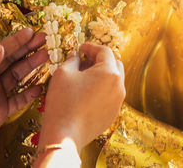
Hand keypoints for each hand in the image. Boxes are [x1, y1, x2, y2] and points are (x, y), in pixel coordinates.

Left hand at [0, 28, 47, 166]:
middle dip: (28, 49)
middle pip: (12, 61)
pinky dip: (30, 93)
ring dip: (32, 67)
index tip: (30, 32)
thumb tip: (0, 49)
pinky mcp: (1, 111)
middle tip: (44, 40)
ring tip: (46, 57)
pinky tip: (40, 87)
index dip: (15, 41)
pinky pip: (19, 99)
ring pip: (17, 77)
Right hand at [35, 43, 124, 166]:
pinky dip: (102, 89)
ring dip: (102, 74)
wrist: (65, 135)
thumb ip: (73, 59)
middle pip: (114, 64)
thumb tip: (77, 56)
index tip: (81, 48)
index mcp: (110, 72)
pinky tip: (86, 93)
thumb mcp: (63, 73)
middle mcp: (119, 85)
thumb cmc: (63, 102)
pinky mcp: (113, 113)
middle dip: (100, 59)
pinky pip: (111, 95)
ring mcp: (118, 101)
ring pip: (114, 80)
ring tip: (83, 77)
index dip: (91, 47)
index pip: (105, 51)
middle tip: (84, 60)